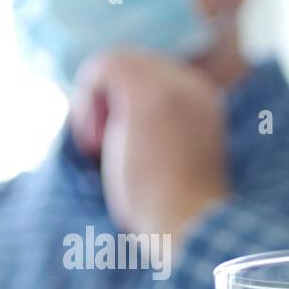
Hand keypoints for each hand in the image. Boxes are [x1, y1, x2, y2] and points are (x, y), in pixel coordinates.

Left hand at [69, 51, 227, 247]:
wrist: (192, 226)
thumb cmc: (174, 214)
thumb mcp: (164, 165)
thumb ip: (147, 135)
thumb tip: (106, 129)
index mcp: (202, 102)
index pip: (150, 78)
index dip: (120, 106)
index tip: (115, 148)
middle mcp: (192, 85)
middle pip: (131, 66)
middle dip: (104, 103)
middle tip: (98, 148)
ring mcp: (172, 84)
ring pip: (114, 62)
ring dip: (92, 103)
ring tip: (94, 145)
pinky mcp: (147, 92)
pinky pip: (102, 66)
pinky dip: (85, 100)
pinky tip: (92, 141)